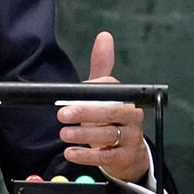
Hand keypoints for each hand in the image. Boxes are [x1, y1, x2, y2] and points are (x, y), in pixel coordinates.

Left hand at [56, 31, 148, 183]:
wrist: (129, 154)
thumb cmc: (113, 119)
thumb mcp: (107, 94)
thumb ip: (102, 68)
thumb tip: (104, 36)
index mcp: (126, 98)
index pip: (112, 90)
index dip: (94, 90)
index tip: (75, 93)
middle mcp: (132, 117)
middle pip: (110, 112)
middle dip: (85, 112)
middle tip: (62, 113)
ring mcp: (130, 138)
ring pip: (107, 135)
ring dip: (83, 134)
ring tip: (64, 134)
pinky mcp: (124, 157)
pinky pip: (106, 157)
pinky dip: (87, 155)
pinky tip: (71, 153)